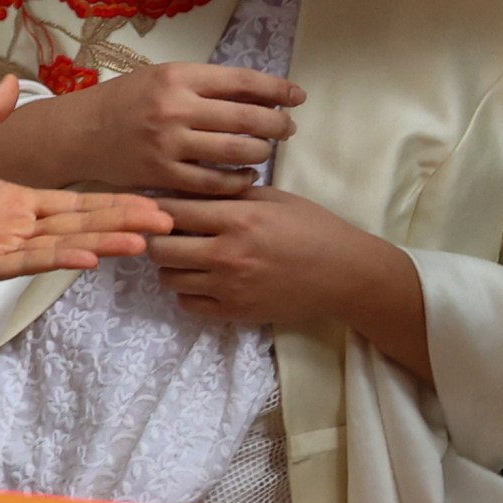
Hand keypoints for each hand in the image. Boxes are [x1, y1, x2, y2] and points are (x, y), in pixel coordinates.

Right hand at [0, 61, 302, 196]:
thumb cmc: (129, 100)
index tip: (298, 96)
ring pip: (236, 151)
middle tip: (288, 128)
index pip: (244, 81)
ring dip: (261, 151)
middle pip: (247, 118)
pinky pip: (215, 184)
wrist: (81, 132)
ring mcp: (169, 144)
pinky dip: (239, 180)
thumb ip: (208, 84)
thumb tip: (264, 93)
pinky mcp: (163, 176)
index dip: (279, 89)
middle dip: (277, 124)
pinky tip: (247, 175)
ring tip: (265, 149)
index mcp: (179, 76)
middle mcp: (175, 108)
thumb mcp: (165, 77)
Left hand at [0, 80, 167, 287]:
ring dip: (103, 242)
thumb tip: (11, 80)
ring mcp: (1, 249)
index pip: (75, 202)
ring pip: (64, 245)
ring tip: (143, 240)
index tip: (152, 199)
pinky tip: (90, 255)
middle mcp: (16, 226)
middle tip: (168, 219)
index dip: (113, 201)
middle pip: (81, 223)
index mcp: (14, 199)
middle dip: (124, 221)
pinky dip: (59, 257)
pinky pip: (27, 262)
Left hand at [144, 183, 428, 358]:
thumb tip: (189, 189)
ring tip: (188, 256)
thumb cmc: (313, 228)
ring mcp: (229, 288)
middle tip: (169, 233)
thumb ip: (230, 195)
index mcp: (238, 219)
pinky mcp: (234, 313)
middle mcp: (227, 255)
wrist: (344, 275)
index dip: (159, 206)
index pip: (172, 211)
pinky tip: (203, 280)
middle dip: (158, 238)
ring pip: (168, 278)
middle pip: (160, 249)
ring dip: (172, 266)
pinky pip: (188, 304)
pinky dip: (188, 291)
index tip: (160, 205)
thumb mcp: (274, 199)